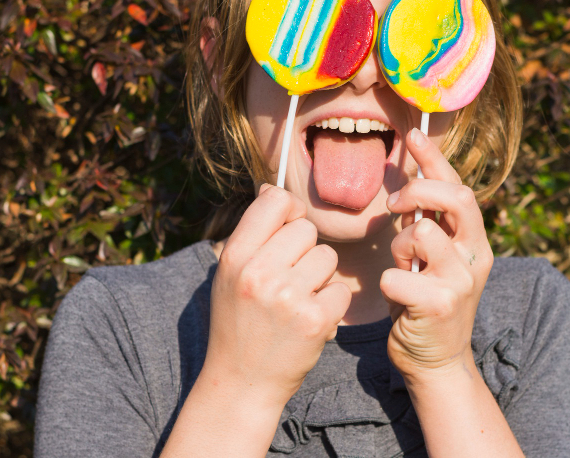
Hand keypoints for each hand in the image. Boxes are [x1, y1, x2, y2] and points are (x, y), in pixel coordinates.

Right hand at [202, 185, 351, 408]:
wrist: (241, 382)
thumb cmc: (238, 322)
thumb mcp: (230, 274)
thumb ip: (253, 233)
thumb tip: (273, 187)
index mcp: (235, 256)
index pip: (275, 202)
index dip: (289, 210)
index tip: (288, 228)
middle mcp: (259, 273)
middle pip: (307, 229)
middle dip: (305, 250)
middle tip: (289, 279)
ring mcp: (288, 297)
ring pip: (328, 257)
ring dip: (320, 277)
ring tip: (297, 301)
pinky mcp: (314, 320)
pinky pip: (340, 289)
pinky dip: (331, 305)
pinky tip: (310, 320)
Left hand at [380, 128, 493, 383]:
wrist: (436, 361)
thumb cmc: (426, 302)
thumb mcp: (433, 259)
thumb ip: (428, 224)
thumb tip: (410, 182)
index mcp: (474, 241)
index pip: (459, 188)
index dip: (435, 159)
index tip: (414, 136)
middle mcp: (474, 256)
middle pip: (455, 199)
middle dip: (418, 191)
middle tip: (394, 204)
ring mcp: (460, 281)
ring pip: (421, 234)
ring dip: (400, 246)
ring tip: (403, 266)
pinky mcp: (439, 305)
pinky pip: (396, 275)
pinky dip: (388, 283)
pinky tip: (397, 297)